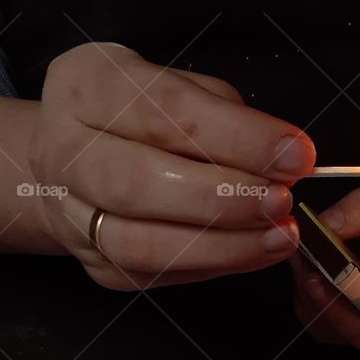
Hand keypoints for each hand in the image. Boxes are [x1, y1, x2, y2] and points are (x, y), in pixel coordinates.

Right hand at [27, 42, 314, 289]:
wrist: (69, 162)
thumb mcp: (173, 86)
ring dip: (221, 245)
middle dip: (223, 197)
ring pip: (143, 244)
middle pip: (139, 183)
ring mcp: (72, 215)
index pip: (164, 112)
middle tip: (281, 200)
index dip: (237, 137)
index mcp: (84, 85)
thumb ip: (221, 115)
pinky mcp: (95, 263)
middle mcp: (63, 150)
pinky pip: (156, 274)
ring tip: (278, 236)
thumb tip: (280, 158)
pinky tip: (252, 252)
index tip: (295, 154)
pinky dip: (212, 265)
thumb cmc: (136, 116)